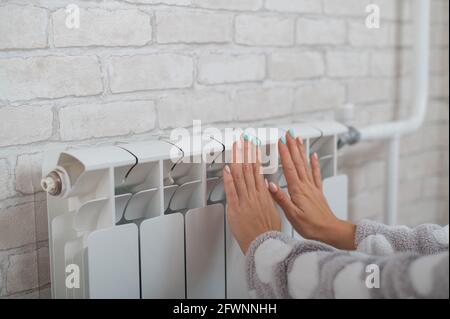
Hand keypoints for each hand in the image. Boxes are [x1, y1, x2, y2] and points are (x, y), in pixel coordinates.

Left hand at [223, 139, 280, 253]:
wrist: (265, 245)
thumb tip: (265, 185)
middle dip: (245, 152)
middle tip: (243, 139)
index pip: (257, 170)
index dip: (253, 156)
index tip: (252, 145)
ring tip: (235, 147)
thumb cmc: (269, 232)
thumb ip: (268, 196)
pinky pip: (231, 191)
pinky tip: (226, 168)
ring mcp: (245, 201)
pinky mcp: (236, 209)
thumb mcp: (274, 210)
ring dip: (237, 160)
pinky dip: (228, 179)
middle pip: (248, 168)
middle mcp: (254, 195)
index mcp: (264, 194)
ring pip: (240, 176)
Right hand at [268, 130, 355, 249]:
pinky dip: (314, 163)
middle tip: (288, 134)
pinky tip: (313, 156)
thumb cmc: (311, 226)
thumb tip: (270, 185)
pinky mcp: (318, 191)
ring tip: (298, 139)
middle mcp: (306, 186)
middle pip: (298, 162)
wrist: (329, 231)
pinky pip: (316, 173)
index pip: (289, 168)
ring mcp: (313, 187)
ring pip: (306, 165)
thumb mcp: (292, 215)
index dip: (284, 154)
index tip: (279, 142)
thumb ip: (281, 198)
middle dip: (292, 146)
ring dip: (301, 151)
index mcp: (298, 190)